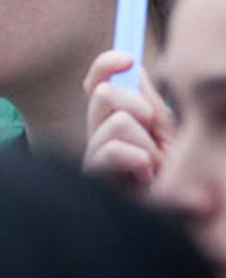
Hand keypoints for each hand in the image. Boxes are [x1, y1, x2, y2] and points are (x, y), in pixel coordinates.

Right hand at [83, 50, 173, 190]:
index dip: (106, 66)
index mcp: (115, 124)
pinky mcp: (92, 178)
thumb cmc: (176, 181)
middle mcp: (98, 138)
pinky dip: (136, 158)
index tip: (127, 58)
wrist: (184, 219)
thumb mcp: (167, 135)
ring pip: (116, 122)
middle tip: (153, 125)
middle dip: (136, 104)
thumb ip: (150, 104)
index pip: (98, 84)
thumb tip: (135, 69)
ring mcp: (93, 159)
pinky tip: (145, 176)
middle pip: (104, 94)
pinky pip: (112, 150)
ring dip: (145, 142)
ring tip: (154, 165)